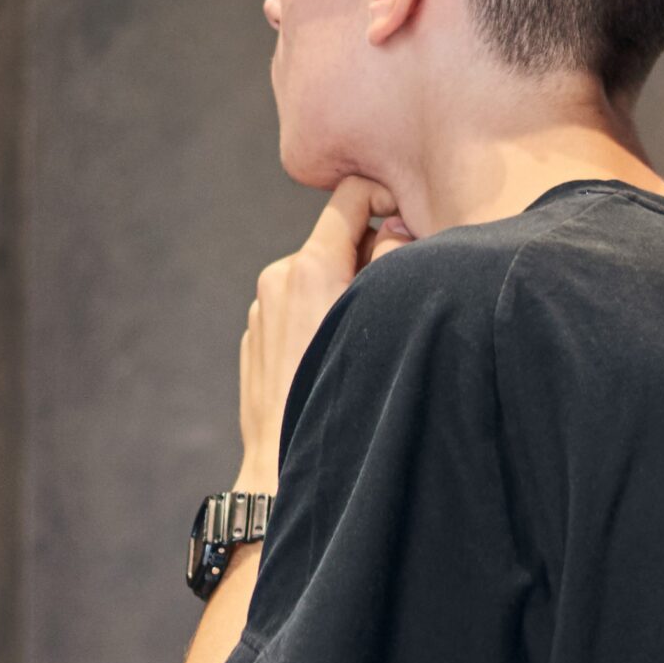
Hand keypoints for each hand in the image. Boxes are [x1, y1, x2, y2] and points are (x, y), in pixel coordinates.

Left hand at [237, 176, 412, 490]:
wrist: (283, 467)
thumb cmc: (340, 397)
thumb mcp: (380, 319)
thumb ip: (394, 259)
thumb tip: (396, 223)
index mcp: (310, 265)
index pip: (350, 195)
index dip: (385, 199)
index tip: (408, 229)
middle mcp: (278, 277)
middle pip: (337, 238)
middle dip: (369, 255)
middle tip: (393, 296)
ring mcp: (262, 308)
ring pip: (318, 276)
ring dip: (345, 289)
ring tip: (363, 337)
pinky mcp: (255, 336)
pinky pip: (296, 308)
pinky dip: (320, 315)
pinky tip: (332, 357)